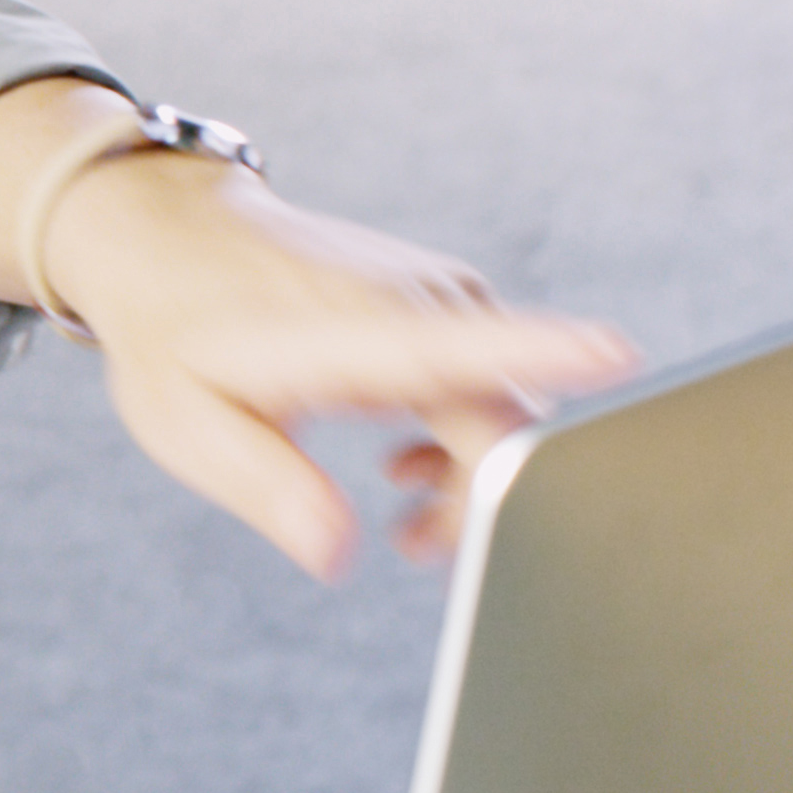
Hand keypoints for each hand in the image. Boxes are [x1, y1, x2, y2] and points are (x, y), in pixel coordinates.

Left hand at [41, 152, 640, 577]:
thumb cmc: (175, 334)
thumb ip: (268, 487)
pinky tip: (408, 464)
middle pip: (513, 420)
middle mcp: (424, 303)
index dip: (552, 361)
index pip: (473, 351)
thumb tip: (336, 554)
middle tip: (412, 543)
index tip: (620, 356)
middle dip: (485, 500)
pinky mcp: (451, 300)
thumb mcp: (189, 425)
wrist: (173, 238)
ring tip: (403, 515)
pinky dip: (469, 437)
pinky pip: (497, 380)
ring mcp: (446, 295)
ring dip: (473, 475)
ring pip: (513, 408)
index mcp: (360, 331)